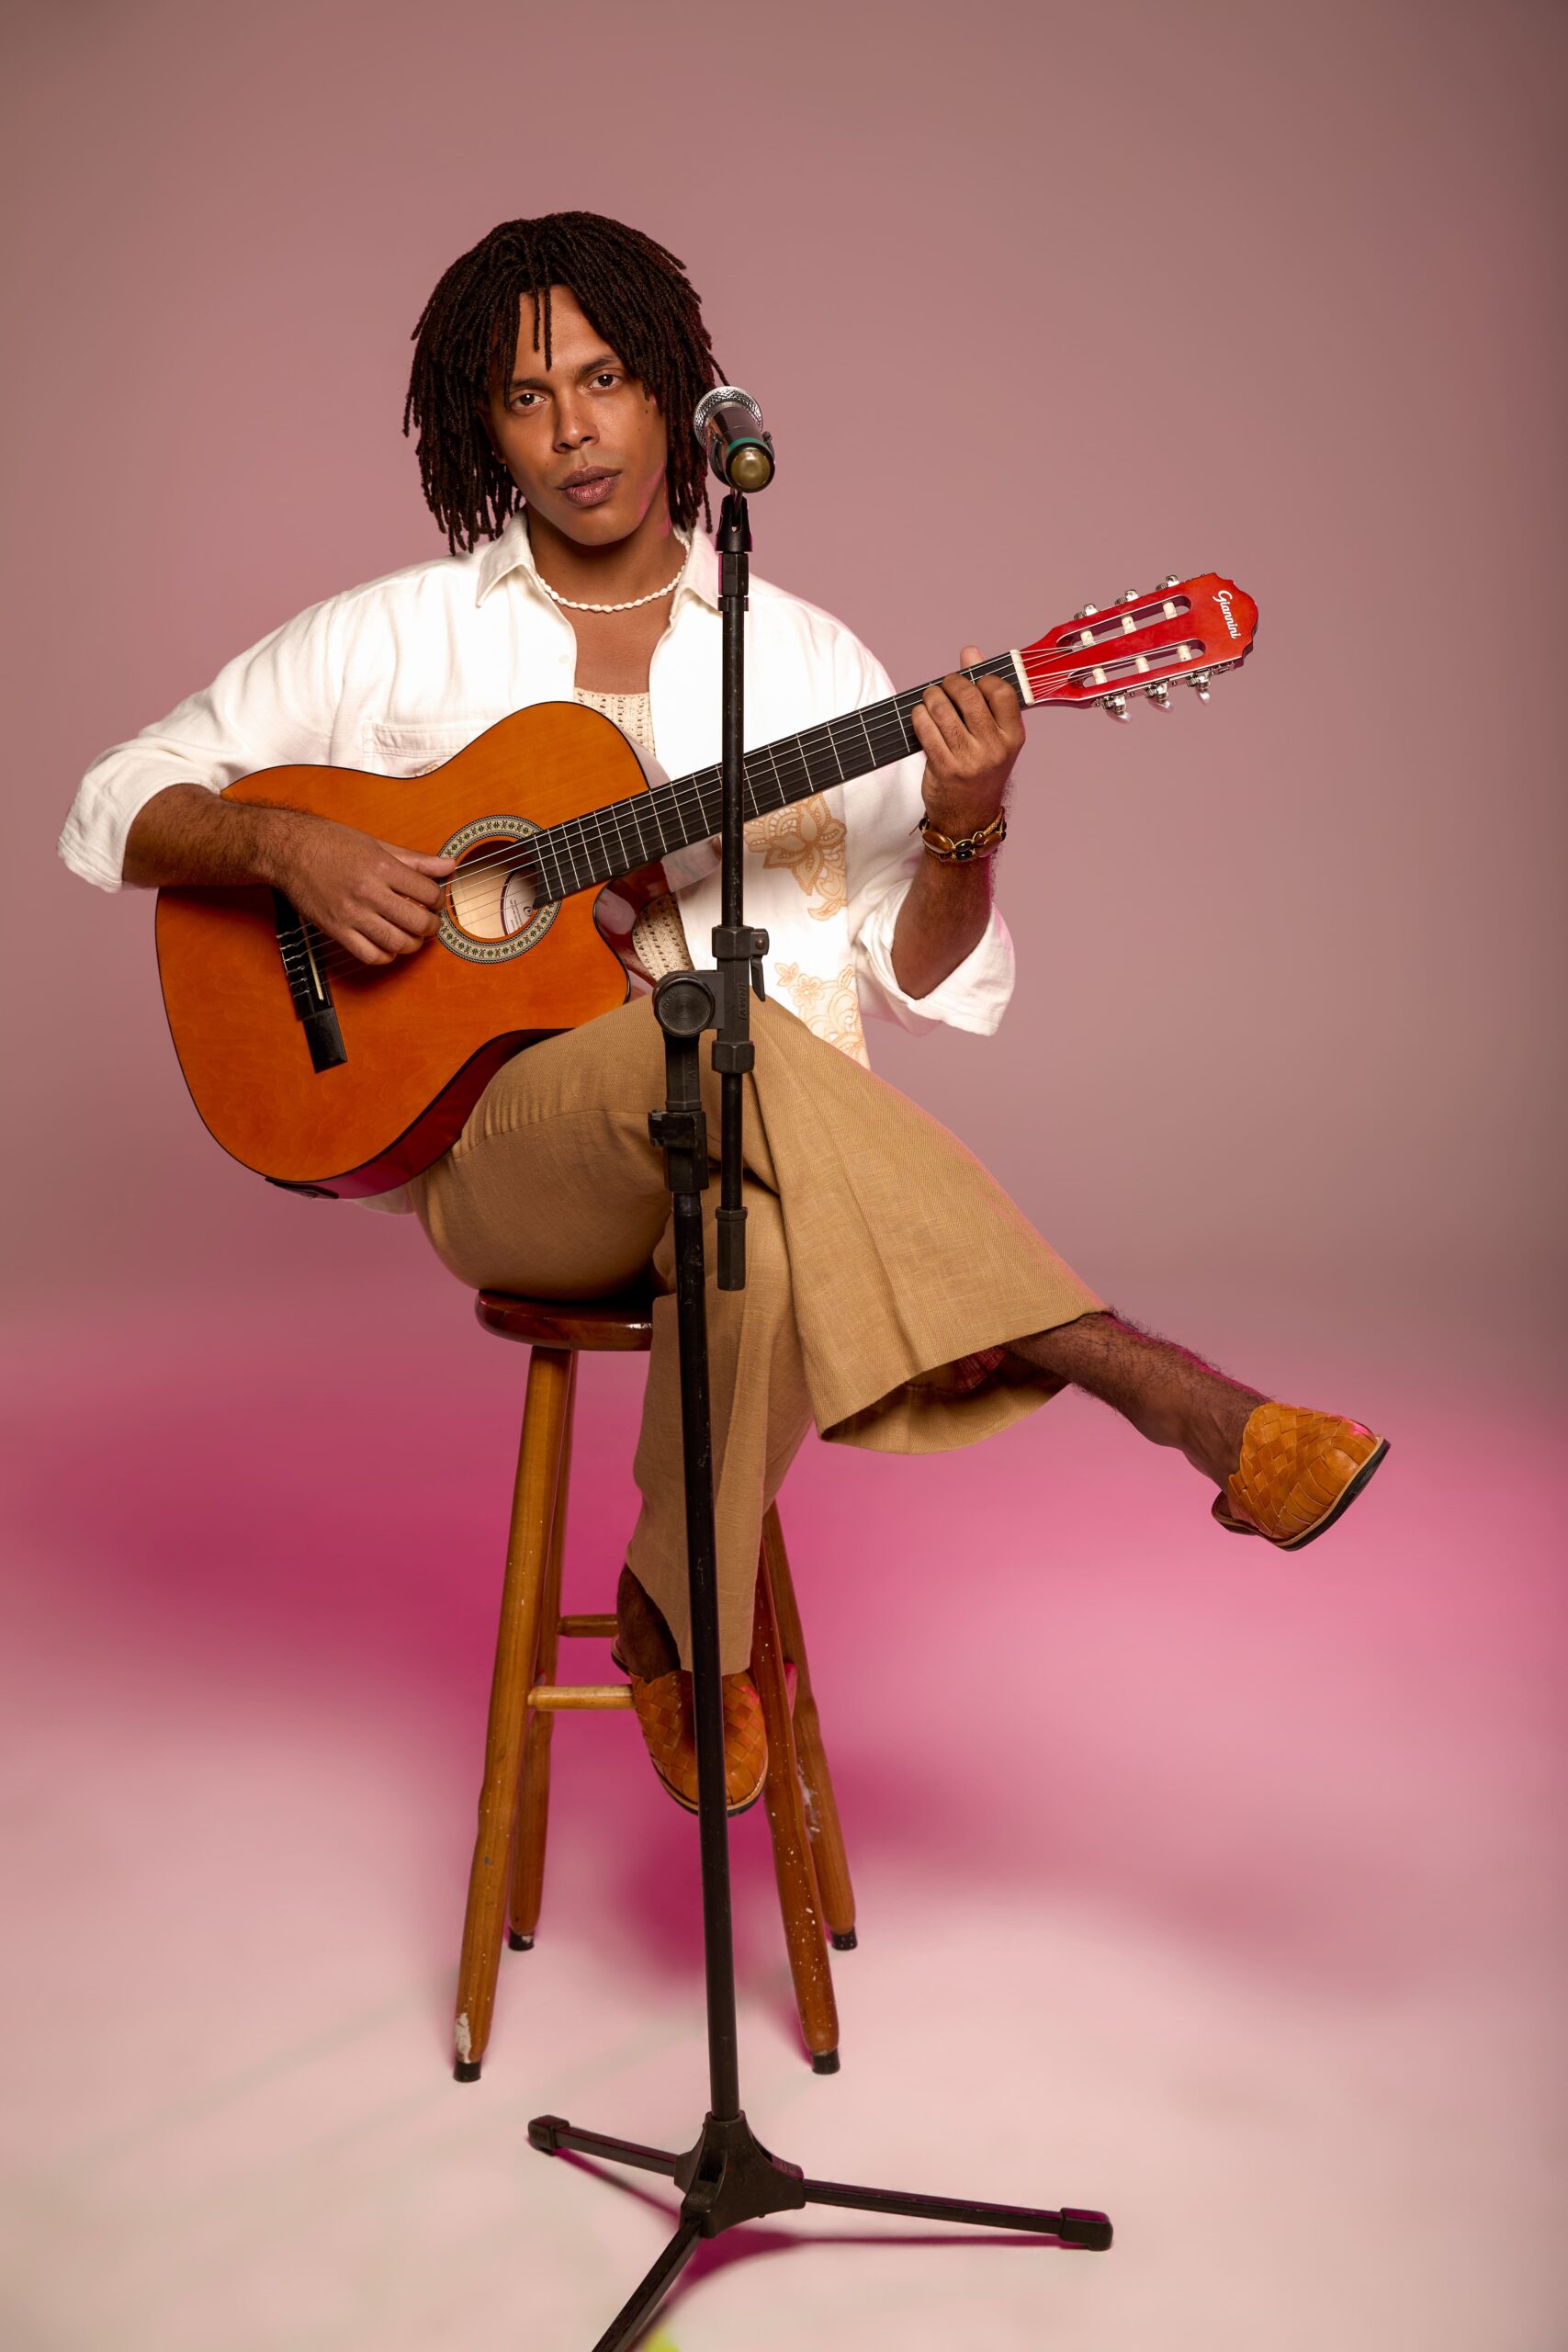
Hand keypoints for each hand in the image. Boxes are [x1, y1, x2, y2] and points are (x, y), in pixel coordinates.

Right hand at [269, 811, 456, 965]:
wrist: (287, 850)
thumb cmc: (330, 843)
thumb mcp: (376, 844)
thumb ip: (414, 859)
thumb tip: (448, 865)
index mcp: (381, 867)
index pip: (428, 892)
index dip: (438, 900)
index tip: (434, 901)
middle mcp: (368, 891)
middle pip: (417, 922)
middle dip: (431, 927)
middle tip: (429, 923)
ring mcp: (351, 913)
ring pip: (397, 943)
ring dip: (412, 944)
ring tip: (411, 936)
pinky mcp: (335, 929)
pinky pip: (369, 955)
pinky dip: (385, 956)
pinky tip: (388, 946)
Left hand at [910, 644, 1023, 837]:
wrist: (969, 817)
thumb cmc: (981, 769)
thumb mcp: (993, 735)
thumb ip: (985, 693)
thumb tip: (971, 651)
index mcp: (1013, 737)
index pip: (1001, 690)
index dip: (981, 677)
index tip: (970, 680)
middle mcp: (995, 748)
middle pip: (969, 696)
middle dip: (951, 683)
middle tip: (944, 686)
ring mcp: (970, 760)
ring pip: (943, 710)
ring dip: (931, 697)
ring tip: (930, 699)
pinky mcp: (944, 769)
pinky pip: (926, 729)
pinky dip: (919, 716)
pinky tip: (920, 716)